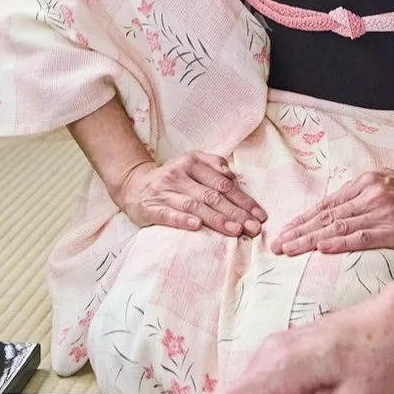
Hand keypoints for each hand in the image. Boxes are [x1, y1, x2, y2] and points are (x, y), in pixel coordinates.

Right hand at [111, 152, 266, 237]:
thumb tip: (233, 177)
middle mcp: (178, 175)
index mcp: (192, 162)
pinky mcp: (150, 207)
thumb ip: (214, 165)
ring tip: (235, 230)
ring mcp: (164, 191)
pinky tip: (197, 227)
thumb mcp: (191, 163)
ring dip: (217, 219)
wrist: (133, 184)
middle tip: (254, 228)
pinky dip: (183, 221)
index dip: (244, 200)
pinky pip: (168, 215)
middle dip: (236, 213)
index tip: (260, 215)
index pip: (223, 184)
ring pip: (194, 206)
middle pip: (213, 196)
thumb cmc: (171, 178)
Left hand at [272, 155, 393, 255]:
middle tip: (276, 245)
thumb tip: (337, 208)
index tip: (284, 231)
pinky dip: (338, 242)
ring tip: (289, 249)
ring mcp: (380, 212)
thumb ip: (363, 194)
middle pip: (326, 215)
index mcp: (365, 183)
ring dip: (309, 240)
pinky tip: (321, 247)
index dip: (303, 219)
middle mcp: (369, 195)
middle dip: (298, 231)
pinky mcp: (393, 230)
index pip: (326, 204)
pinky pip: (360, 237)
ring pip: (337, 227)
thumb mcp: (388, 184)